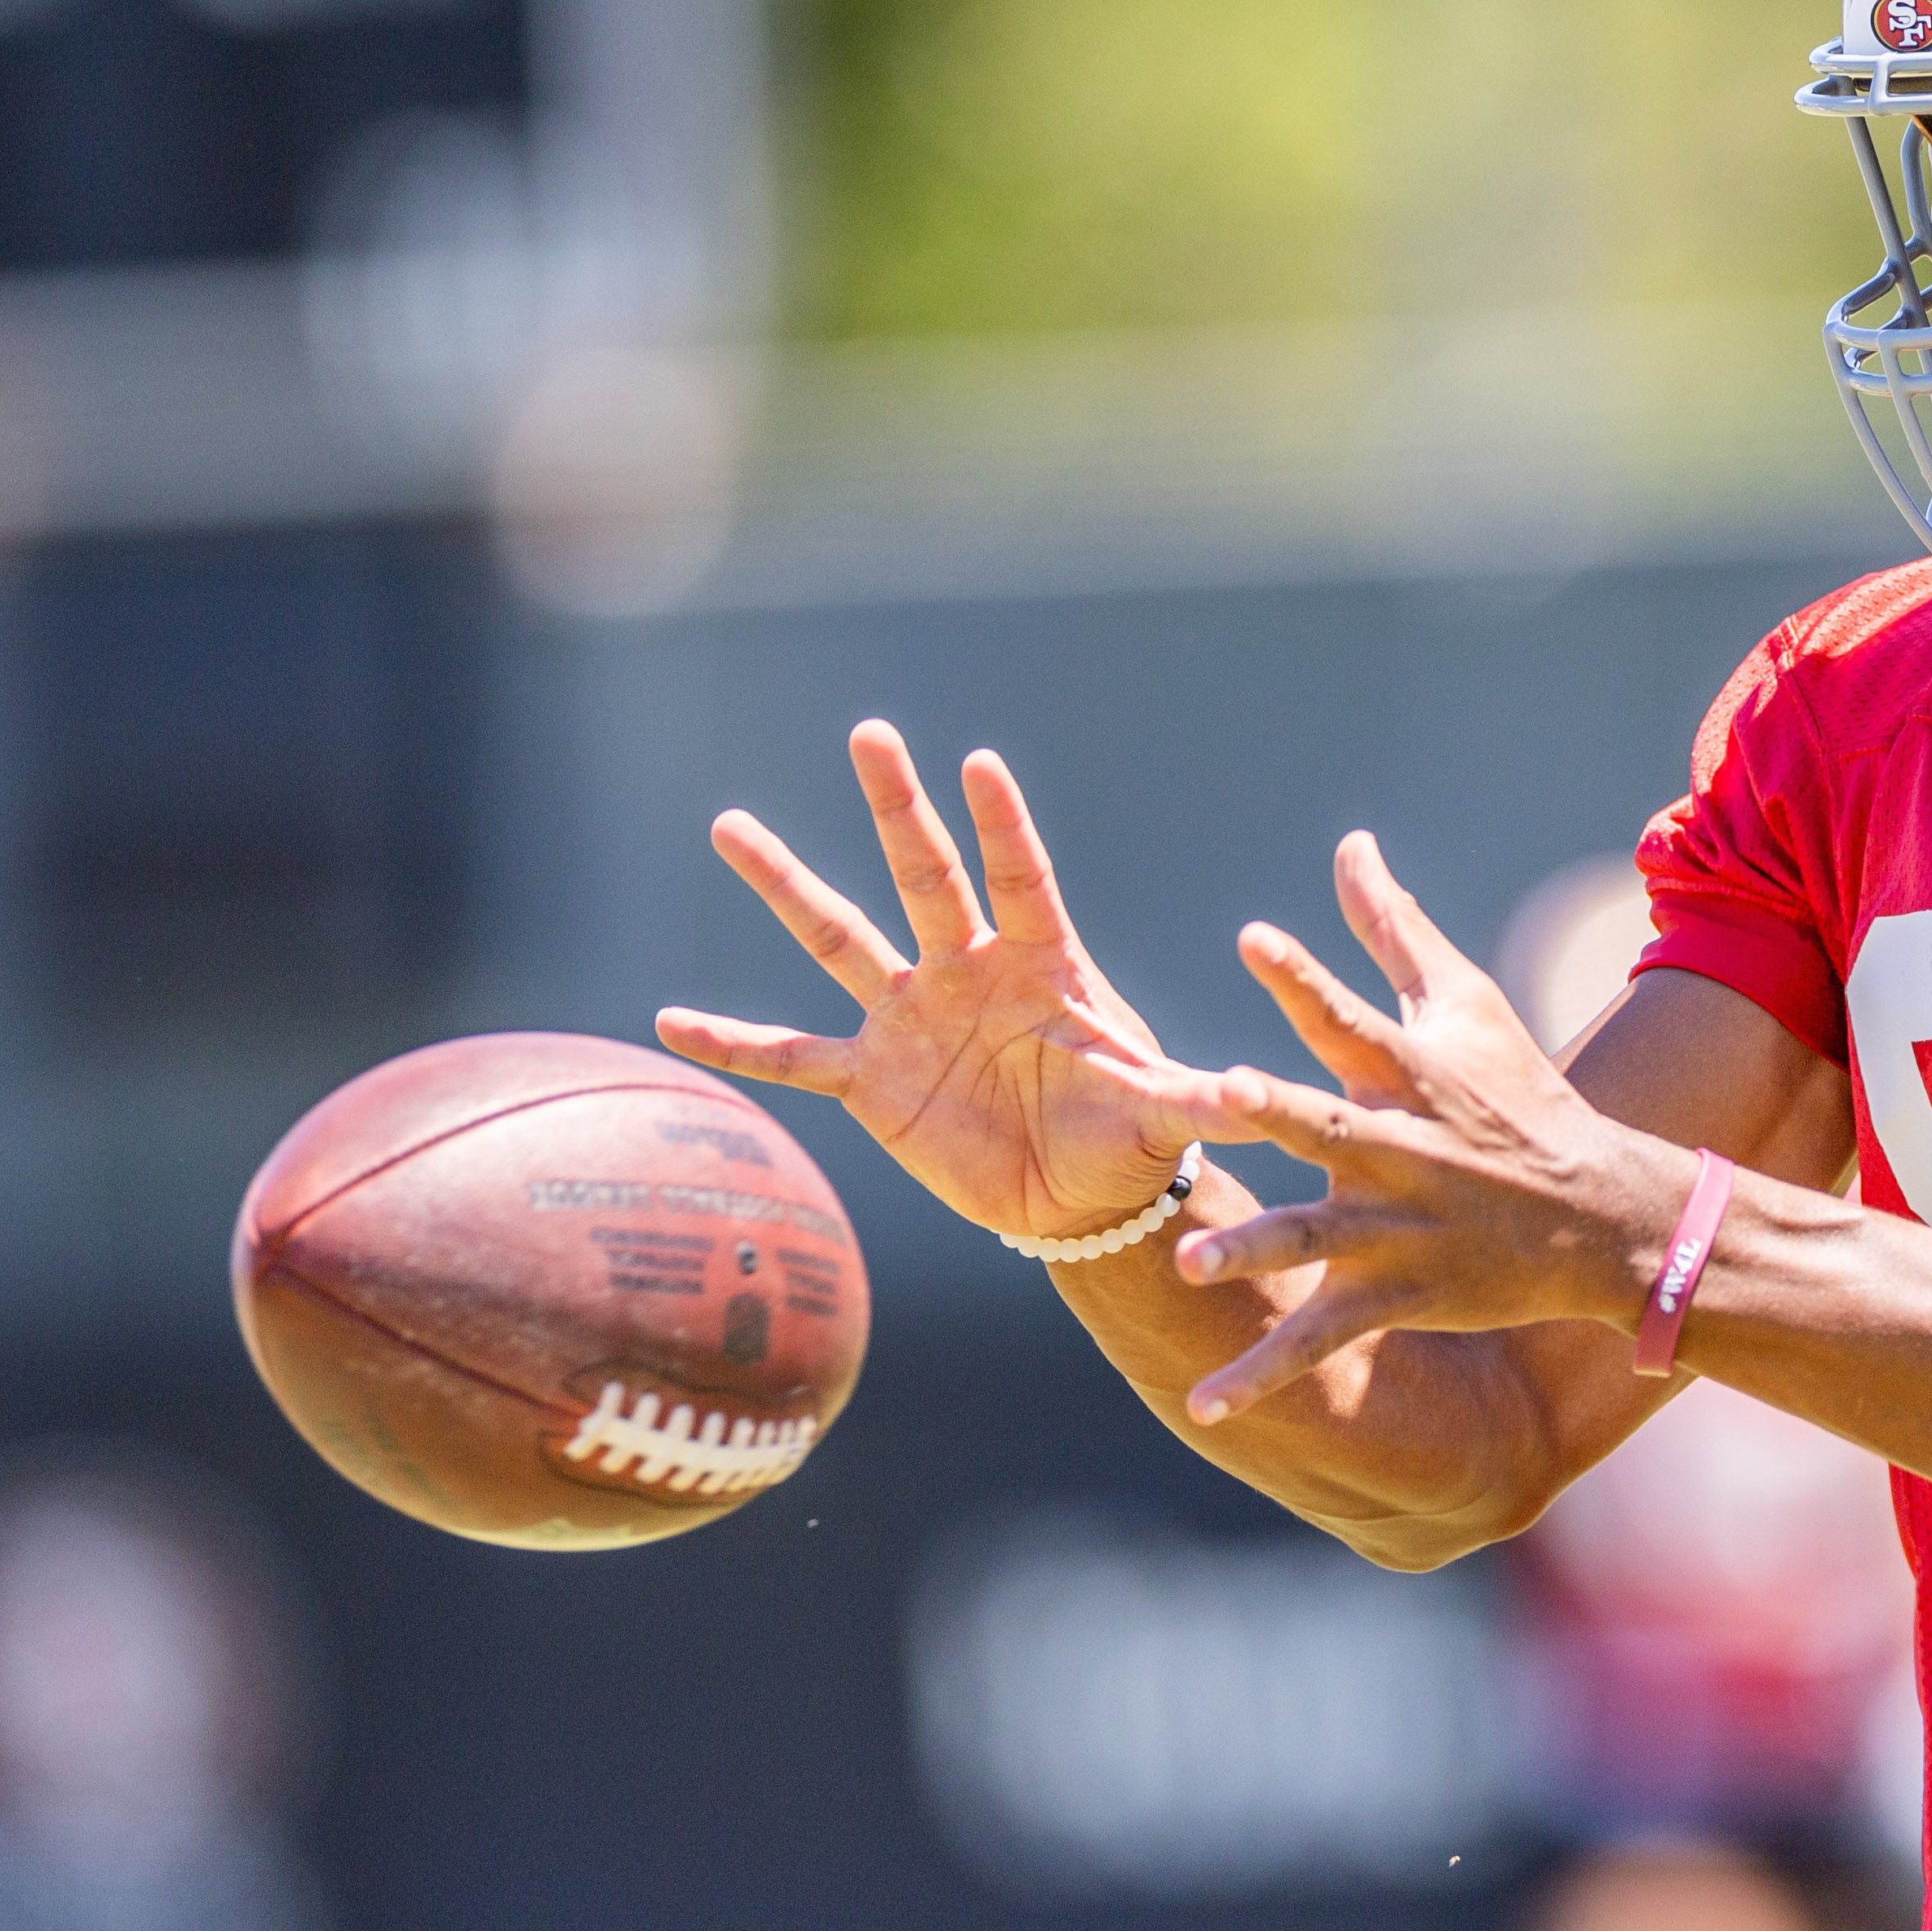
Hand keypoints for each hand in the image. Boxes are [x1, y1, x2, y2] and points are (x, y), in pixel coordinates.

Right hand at [655, 720, 1216, 1240]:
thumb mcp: (1167, 1116)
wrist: (1079, 1198)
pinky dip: (735, 1043)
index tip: (979, 765)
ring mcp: (911, 1018)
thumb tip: (1261, 1099)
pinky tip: (670, 1021)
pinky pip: (793, 1054)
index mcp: (1045, 965)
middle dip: (900, 807)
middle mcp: (968, 971)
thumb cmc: (1128, 1138)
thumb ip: (1204, 1103)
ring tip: (730, 825)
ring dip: (787, 883)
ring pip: (840, 936)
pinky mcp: (872, 1080)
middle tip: (870, 733)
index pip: (1022, 880)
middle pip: (927, 875)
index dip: (1004, 826)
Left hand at [1158, 831, 1677, 1419]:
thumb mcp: (1464, 1003)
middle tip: (1218, 1091)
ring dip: (1253, 1250)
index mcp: (1410, 1075)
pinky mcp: (1398, 1293)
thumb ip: (1394, 927)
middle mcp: (1399, 1148)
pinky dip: (1261, 1375)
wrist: (1598, 1215)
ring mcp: (1398, 1227)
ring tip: (1188, 1266)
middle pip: (1328, 1123)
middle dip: (1274, 1110)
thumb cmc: (1519, 1095)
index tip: (1254, 939)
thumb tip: (1348, 844)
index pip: (1352, 1018)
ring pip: (1315, 1239)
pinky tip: (1203, 1405)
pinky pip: (1319, 1339)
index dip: (1305, 978)